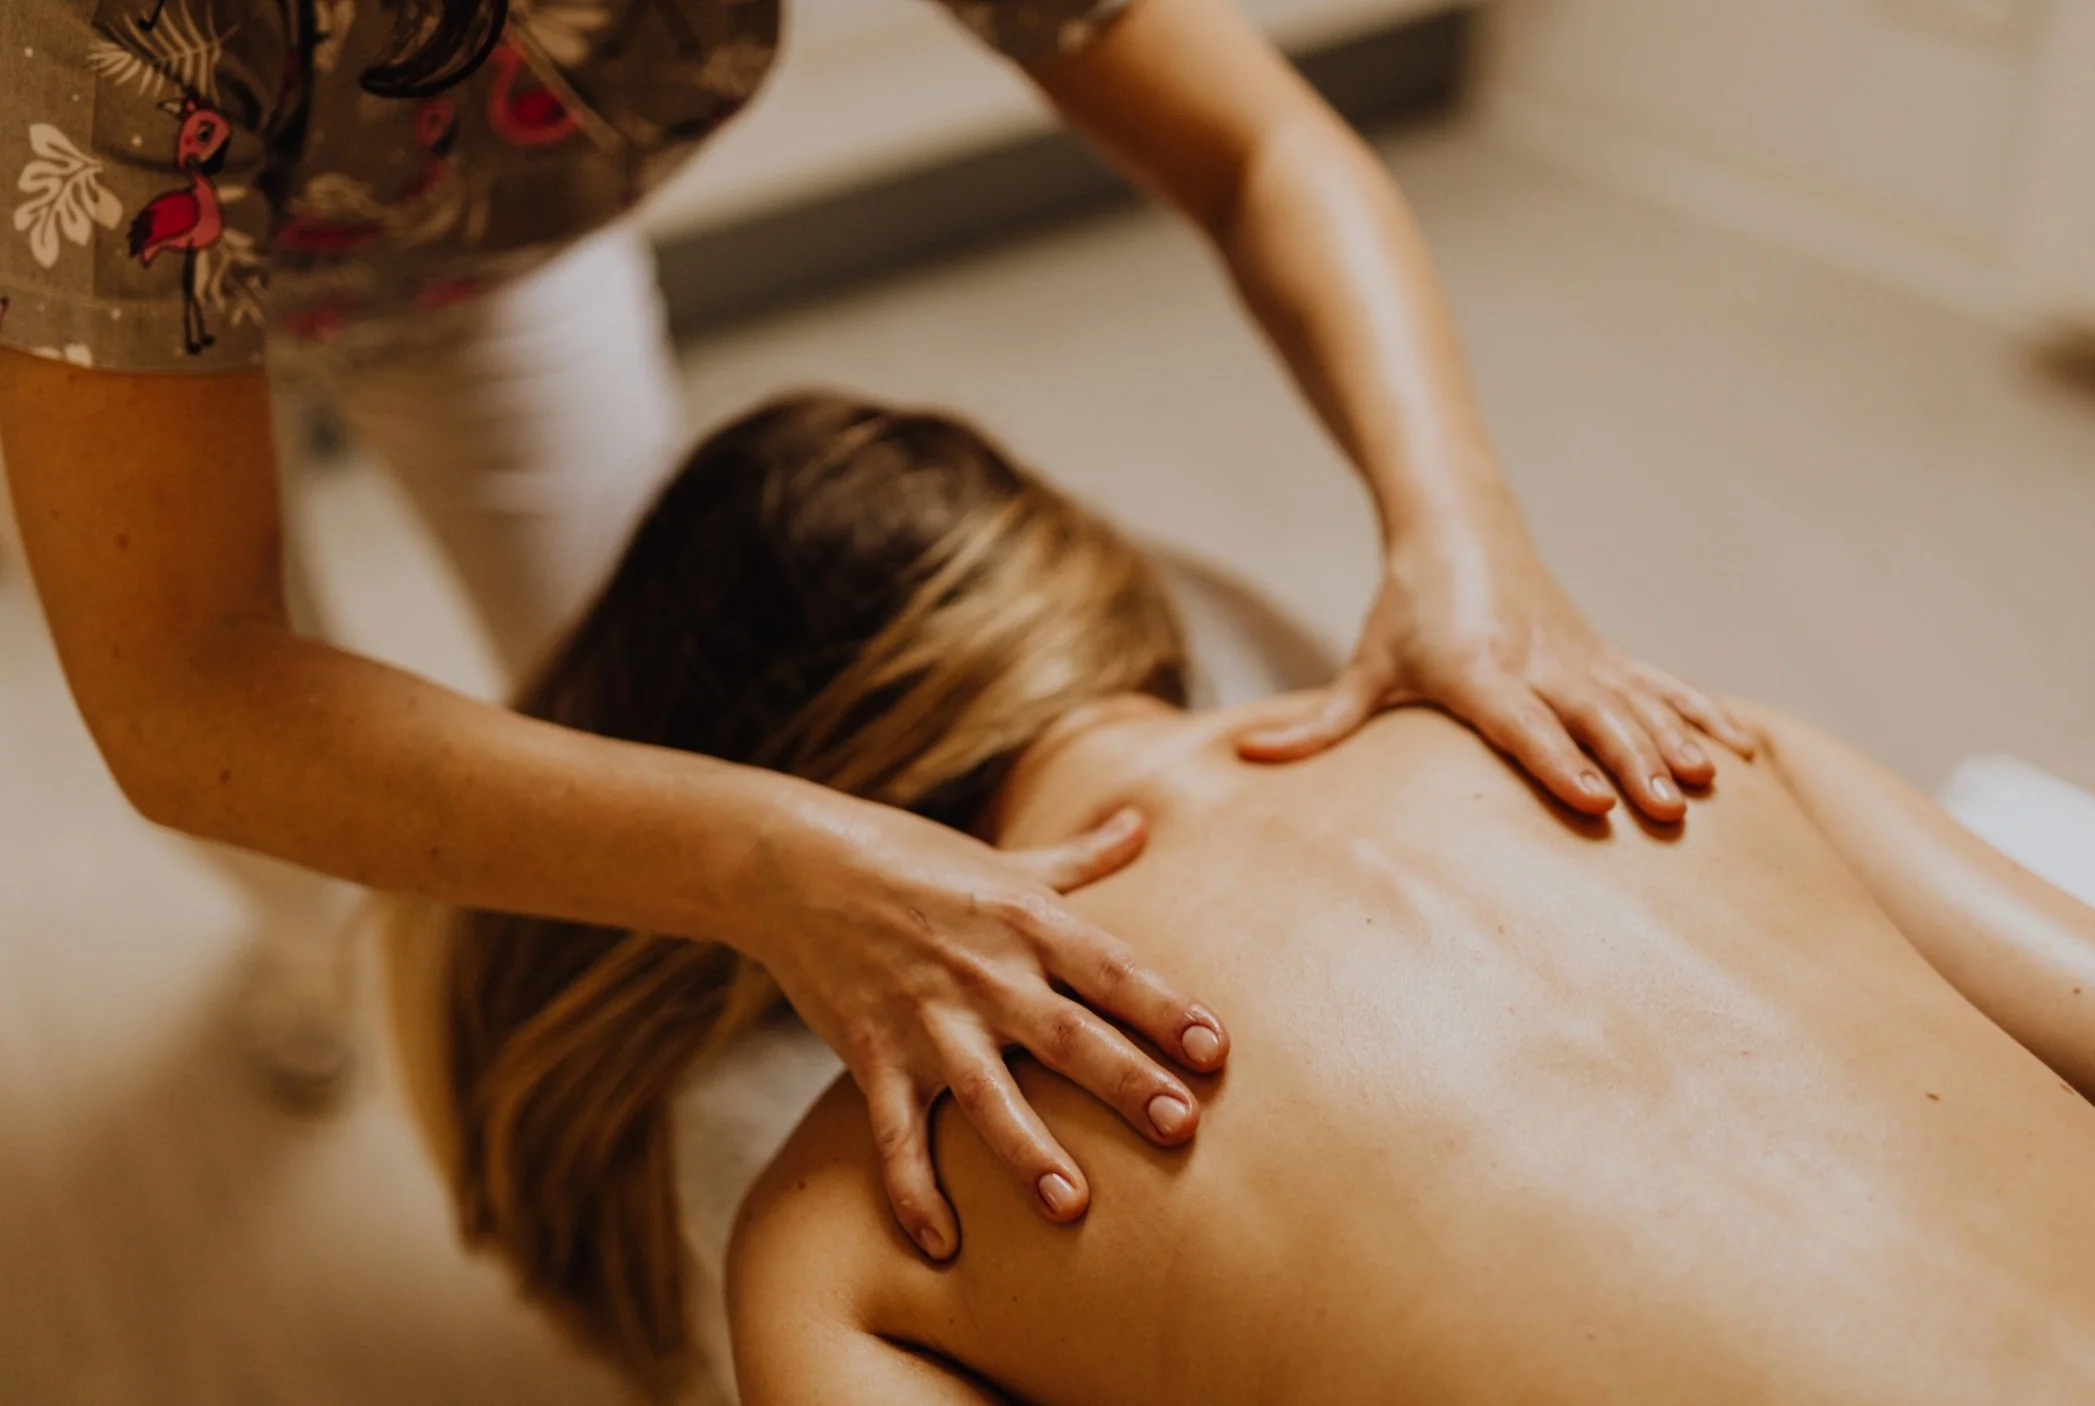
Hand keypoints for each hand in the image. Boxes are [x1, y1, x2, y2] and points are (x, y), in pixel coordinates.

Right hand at [738, 784, 1228, 1259]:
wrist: (794, 865)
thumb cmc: (912, 859)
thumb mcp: (1003, 857)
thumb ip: (1079, 856)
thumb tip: (1141, 823)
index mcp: (1026, 920)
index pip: (1110, 967)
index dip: (1164, 1006)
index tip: (1214, 1048)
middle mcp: (983, 971)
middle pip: (1066, 1033)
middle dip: (1123, 1080)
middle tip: (1179, 1126)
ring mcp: (925, 1018)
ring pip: (986, 1092)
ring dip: (1028, 1149)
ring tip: (1072, 1205)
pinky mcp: (872, 1055)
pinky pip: (896, 1134)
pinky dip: (913, 1191)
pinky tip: (941, 1246)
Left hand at [1236, 521, 1753, 821]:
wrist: (1457, 530)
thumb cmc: (1403, 612)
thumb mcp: (1363, 666)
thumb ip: (1317, 724)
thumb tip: (1246, 754)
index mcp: (1477, 671)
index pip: (1521, 723)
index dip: (1557, 759)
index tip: (1593, 799)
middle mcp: (1537, 662)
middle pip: (1592, 717)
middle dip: (1632, 762)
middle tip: (1665, 810)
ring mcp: (1579, 656)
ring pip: (1636, 702)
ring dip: (1674, 743)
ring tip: (1707, 788)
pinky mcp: (1604, 653)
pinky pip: (1663, 685)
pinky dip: (1703, 715)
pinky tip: (1743, 755)